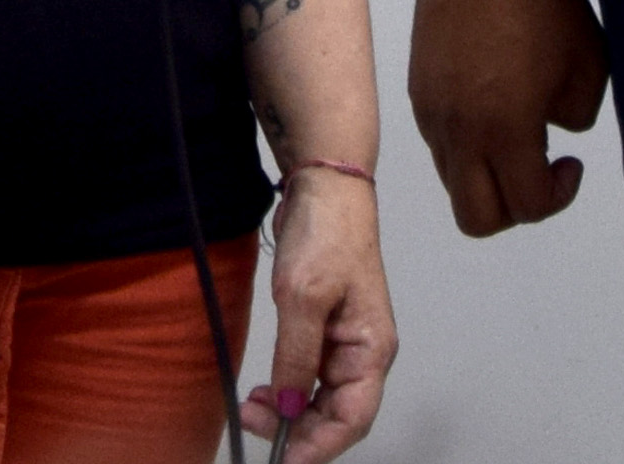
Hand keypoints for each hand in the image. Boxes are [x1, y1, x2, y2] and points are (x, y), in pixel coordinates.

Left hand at [243, 163, 392, 459]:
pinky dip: (285, 387)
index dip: (320, 445)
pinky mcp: (321, 329)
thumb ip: (296, 356)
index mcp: (372, 350)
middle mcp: (361, 353)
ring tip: (252, 409)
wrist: (323, 187)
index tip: (286, 459)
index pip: (353, 419)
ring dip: (288, 412)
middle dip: (298, 430)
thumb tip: (290, 406)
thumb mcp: (304, 296)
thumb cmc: (328, 232)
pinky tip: (262, 390)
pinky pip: (305, 374)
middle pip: (335, 415)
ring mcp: (342, 343)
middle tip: (254, 426)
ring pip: (318, 398)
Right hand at [404, 0, 601, 236]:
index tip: (572, 162)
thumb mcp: (588, 64)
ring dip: (486, 175)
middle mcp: (457, 130)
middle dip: (515, 208)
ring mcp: (429, 109)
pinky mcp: (415, 84)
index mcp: (504, 131)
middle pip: (476, 218)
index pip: (527, 205)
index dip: (559, 197)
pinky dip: (466, 142)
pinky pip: (439, 140)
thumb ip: (575, 115)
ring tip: (514, 128)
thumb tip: (547, 128)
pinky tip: (489, 96)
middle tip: (540, 167)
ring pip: (452, 179)